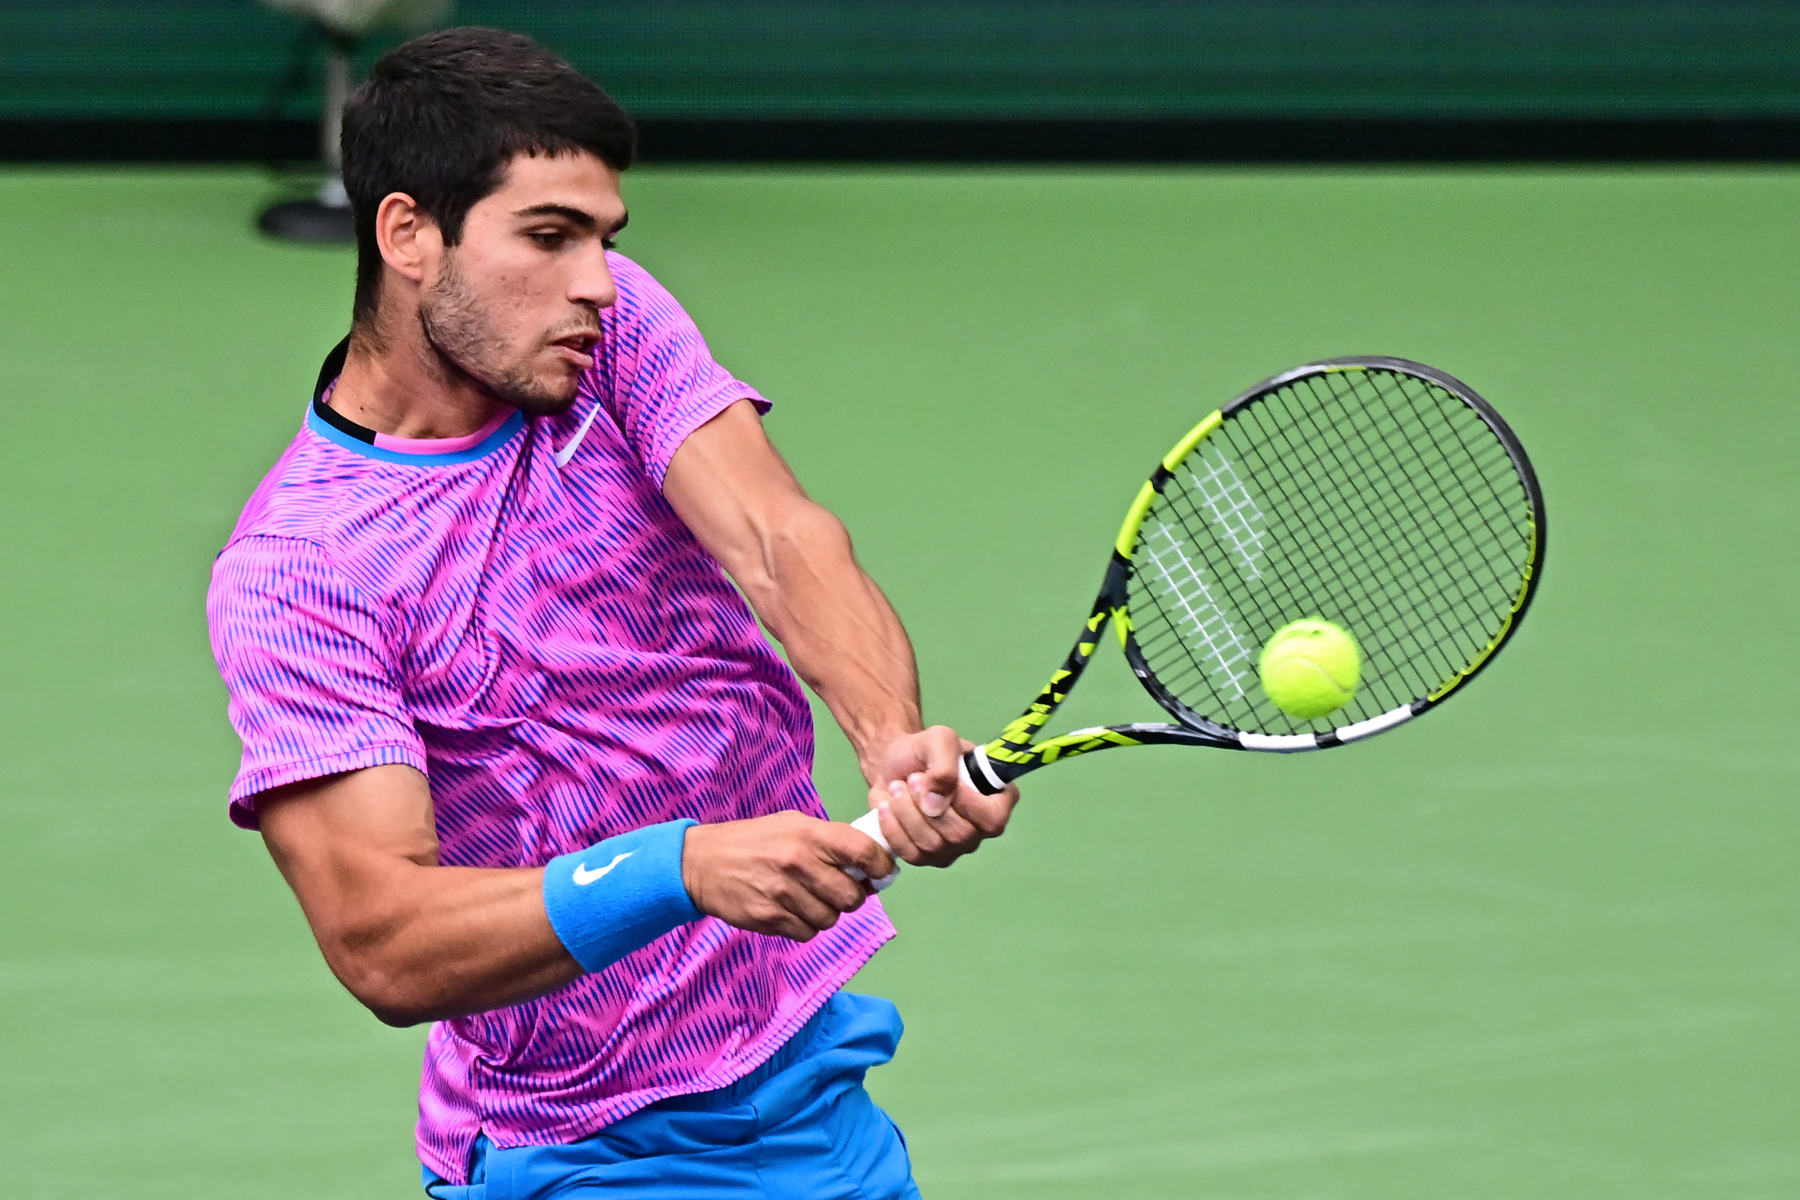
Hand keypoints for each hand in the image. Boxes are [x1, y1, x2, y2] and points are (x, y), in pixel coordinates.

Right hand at [681, 812, 893, 941]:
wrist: (701, 862)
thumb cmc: (755, 841)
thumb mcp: (792, 824)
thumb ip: (831, 840)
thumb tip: (871, 864)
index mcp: (809, 834)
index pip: (865, 853)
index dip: (881, 867)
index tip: (881, 873)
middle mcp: (799, 862)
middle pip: (852, 896)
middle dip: (852, 897)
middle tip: (839, 891)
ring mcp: (783, 893)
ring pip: (830, 919)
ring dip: (826, 913)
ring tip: (808, 899)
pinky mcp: (769, 918)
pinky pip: (806, 933)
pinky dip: (804, 926)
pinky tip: (790, 910)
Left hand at [866, 725, 1017, 867]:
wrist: (892, 765)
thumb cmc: (923, 751)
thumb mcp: (939, 740)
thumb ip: (945, 766)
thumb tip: (936, 805)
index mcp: (997, 799)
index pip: (993, 819)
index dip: (967, 804)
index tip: (938, 779)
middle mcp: (981, 829)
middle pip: (960, 835)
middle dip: (927, 804)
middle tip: (912, 778)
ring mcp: (955, 847)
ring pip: (933, 845)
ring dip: (908, 813)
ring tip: (897, 787)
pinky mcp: (928, 857)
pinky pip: (912, 855)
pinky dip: (894, 829)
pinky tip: (886, 807)